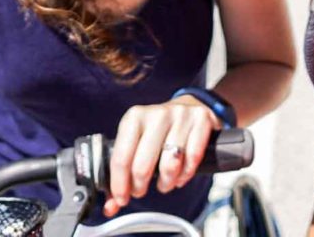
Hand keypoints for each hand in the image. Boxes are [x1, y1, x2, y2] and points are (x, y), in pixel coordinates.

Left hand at [103, 96, 221, 216]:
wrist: (188, 106)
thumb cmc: (158, 131)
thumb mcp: (136, 143)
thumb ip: (123, 175)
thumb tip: (112, 206)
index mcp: (134, 117)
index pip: (121, 158)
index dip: (120, 185)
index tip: (121, 198)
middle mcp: (157, 114)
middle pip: (142, 165)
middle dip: (140, 187)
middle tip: (140, 190)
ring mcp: (181, 116)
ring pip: (170, 165)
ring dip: (166, 183)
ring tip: (164, 182)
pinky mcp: (202, 120)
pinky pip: (193, 159)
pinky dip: (185, 174)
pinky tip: (180, 175)